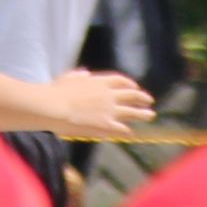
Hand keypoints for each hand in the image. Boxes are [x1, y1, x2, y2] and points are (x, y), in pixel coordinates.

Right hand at [36, 67, 152, 137]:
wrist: (55, 107)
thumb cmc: (57, 91)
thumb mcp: (68, 77)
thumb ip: (79, 75)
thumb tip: (86, 73)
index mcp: (100, 82)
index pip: (120, 81)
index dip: (129, 84)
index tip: (134, 86)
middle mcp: (109, 95)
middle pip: (131, 95)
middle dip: (142, 97)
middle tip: (150, 100)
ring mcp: (109, 110)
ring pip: (131, 112)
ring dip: (142, 113)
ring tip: (151, 115)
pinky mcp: (106, 124)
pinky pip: (121, 128)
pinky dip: (127, 130)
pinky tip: (131, 133)